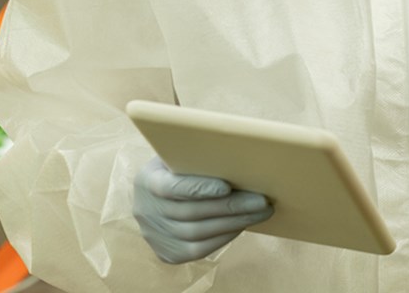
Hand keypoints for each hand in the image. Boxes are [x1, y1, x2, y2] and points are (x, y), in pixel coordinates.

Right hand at [133, 156, 273, 263]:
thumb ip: (196, 158)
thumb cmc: (176, 169)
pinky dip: (223, 237)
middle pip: (192, 213)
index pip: (171, 187)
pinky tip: (241, 225)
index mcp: (147, 181)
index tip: (227, 187)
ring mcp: (155, 235)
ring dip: (233, 223)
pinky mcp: (168, 253)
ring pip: (198, 234)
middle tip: (261, 201)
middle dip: (231, 207)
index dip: (198, 188)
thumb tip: (235, 154)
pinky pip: (199, 249)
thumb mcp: (177, 157)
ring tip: (259, 213)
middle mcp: (147, 211)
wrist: (154, 198)